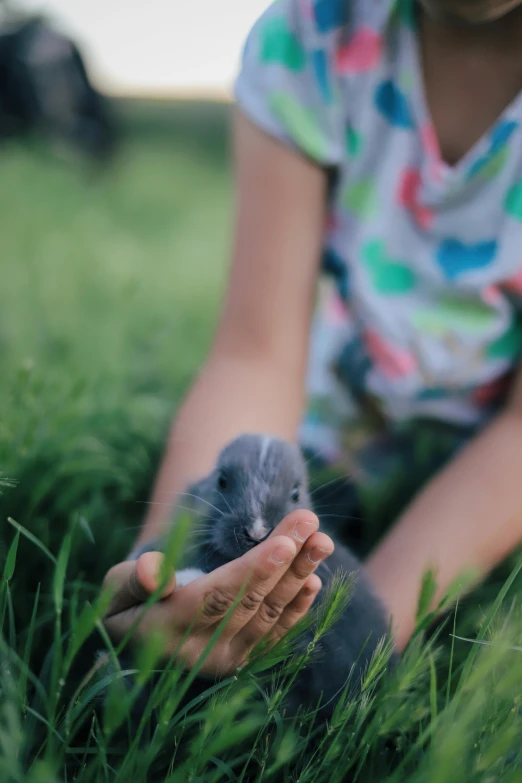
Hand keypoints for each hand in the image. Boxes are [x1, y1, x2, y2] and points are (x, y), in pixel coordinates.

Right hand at [102, 510, 332, 676]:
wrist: (136, 639)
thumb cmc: (125, 602)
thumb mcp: (115, 589)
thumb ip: (133, 581)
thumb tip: (152, 570)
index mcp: (165, 630)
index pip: (217, 597)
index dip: (253, 570)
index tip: (285, 542)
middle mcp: (200, 653)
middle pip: (251, 602)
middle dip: (286, 561)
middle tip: (311, 524)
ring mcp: (224, 661)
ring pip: (269, 615)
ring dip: (298, 577)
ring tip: (322, 542)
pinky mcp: (241, 661)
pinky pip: (274, 635)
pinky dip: (297, 608)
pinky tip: (314, 580)